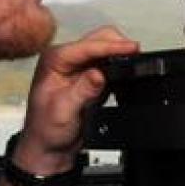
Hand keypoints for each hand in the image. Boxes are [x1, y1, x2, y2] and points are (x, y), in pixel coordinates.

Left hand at [17, 26, 138, 169]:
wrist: (51, 146)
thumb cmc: (47, 129)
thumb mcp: (64, 111)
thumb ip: (83, 91)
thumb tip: (98, 73)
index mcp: (54, 61)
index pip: (87, 46)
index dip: (112, 46)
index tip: (132, 48)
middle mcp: (65, 59)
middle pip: (98, 39)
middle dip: (118, 45)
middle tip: (137, 54)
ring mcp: (79, 66)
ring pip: (106, 49)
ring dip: (120, 54)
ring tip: (135, 62)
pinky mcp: (90, 75)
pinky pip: (110, 63)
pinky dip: (121, 64)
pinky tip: (127, 71)